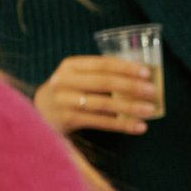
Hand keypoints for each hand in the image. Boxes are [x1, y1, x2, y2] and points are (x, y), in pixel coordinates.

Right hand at [33, 55, 157, 135]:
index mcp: (70, 65)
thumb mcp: (77, 77)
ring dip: (129, 107)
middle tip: (152, 91)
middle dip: (131, 86)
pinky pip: (100, 122)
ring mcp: (64, 101)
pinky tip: (139, 127)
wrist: (38, 112)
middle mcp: (64, 81)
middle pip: (103, 82)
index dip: (126, 67)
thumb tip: (141, 78)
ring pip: (103, 104)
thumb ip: (100, 74)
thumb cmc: (68, 91)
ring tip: (149, 110)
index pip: (102, 63)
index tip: (146, 72)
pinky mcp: (67, 120)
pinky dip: (121, 125)